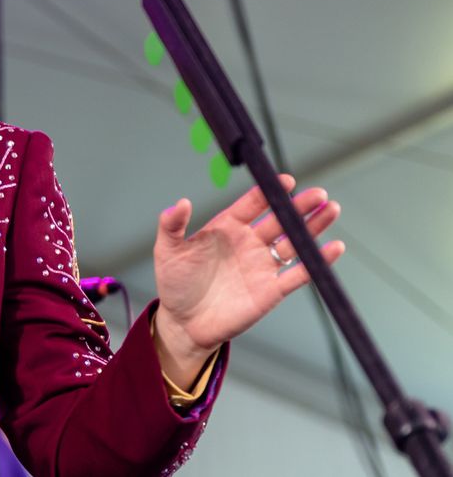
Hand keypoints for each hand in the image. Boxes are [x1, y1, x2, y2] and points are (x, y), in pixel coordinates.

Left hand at [151, 175, 345, 385]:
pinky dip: (317, 261)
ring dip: (313, 227)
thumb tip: (180, 202)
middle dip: (299, 206)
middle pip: (279, 219)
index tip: (285, 180)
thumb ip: (172, 225)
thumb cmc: (175, 283)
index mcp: (227, 227)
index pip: (252, 204)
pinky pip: (298, 273)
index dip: (268, 192)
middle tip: (318, 194)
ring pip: (293, 242)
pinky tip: (334, 248)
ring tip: (331, 209)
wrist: (183, 323)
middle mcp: (249, 243)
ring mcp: (262, 265)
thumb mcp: (168, 251)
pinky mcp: (271, 290)